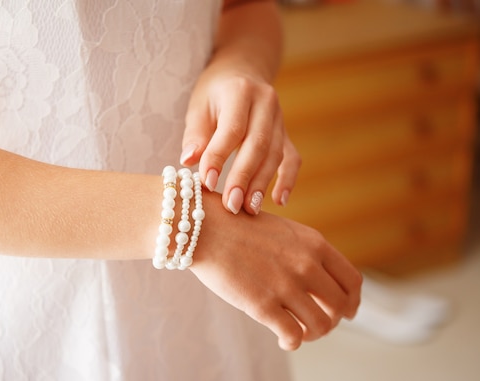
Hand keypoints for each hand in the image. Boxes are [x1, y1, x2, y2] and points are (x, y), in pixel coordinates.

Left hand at [180, 71, 300, 215]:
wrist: (242, 72)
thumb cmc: (214, 94)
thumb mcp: (198, 106)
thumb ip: (195, 134)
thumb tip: (188, 161)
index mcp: (240, 92)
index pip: (232, 129)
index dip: (219, 157)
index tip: (207, 182)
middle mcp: (266, 103)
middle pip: (257, 145)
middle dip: (243, 177)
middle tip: (231, 205)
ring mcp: (280, 119)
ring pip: (275, 155)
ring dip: (262, 184)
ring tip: (249, 209)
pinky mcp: (286, 134)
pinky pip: (292, 158)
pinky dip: (287, 180)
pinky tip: (279, 201)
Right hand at [190, 194, 361, 349]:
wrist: (205, 228)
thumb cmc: (239, 228)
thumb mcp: (283, 232)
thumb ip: (306, 253)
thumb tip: (319, 282)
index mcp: (315, 244)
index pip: (352, 281)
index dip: (352, 302)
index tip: (346, 311)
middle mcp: (307, 264)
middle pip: (341, 306)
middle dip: (333, 320)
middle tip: (317, 324)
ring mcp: (286, 286)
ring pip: (322, 325)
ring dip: (314, 334)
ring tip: (299, 332)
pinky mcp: (263, 305)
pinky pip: (294, 336)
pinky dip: (292, 343)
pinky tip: (283, 340)